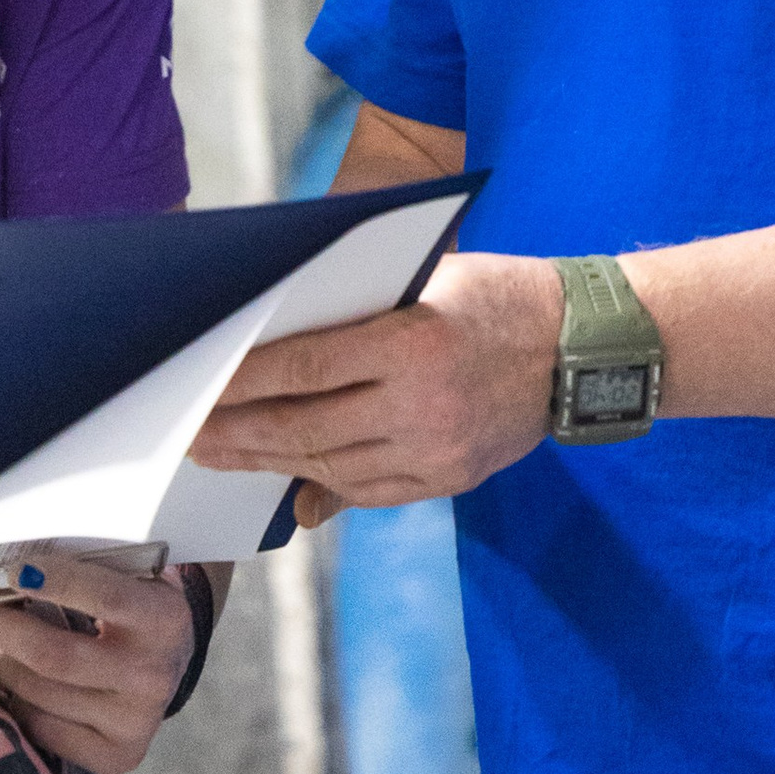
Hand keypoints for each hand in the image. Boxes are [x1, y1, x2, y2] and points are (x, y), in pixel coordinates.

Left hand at [0, 549, 191, 773]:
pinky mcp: (115, 757)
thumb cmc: (134, 610)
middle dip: (7, 630)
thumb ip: (85, 569)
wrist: (169, 665)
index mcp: (164, 621)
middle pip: (53, 656)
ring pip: (37, 694)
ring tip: (14, 649)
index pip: (104, 597)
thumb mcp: (128, 578)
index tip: (16, 571)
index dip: (55, 581)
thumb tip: (18, 569)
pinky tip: (32, 686)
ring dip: (10, 666)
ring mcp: (134, 722)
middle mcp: (152, 676)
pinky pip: (41, 729)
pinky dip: (21, 703)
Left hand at [187, 252, 563, 529]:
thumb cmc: (498, 295)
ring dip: (268, 463)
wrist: (585, 348)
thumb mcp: (430, 281)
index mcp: (415, 344)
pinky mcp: (450, 480)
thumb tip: (283, 356)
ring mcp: (439, 452)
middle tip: (189, 436)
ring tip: (223, 455)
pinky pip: (369, 492)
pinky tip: (285, 476)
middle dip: (239, 433)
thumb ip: (354, 318)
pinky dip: (321, 483)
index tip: (197, 390)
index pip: (306, 369)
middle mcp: (425, 407)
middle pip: (307, 427)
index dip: (243, 384)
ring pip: (331, 466)